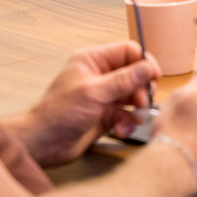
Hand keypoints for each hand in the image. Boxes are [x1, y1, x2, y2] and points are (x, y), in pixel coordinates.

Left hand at [11, 41, 162, 166]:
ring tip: (135, 117)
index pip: (127, 52)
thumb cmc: (57, 113)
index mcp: (93, 60)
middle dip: (141, 89)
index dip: (143, 62)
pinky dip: (128, 122)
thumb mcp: (93, 93)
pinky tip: (121, 129)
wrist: (43, 143)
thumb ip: (123, 80)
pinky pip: (127, 115)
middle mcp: (100, 76)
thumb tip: (147, 68)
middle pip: (134, 74)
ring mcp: (104, 96)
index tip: (153, 76)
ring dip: (137, 108)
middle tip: (142, 102)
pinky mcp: (106, 115)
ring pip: (133, 96)